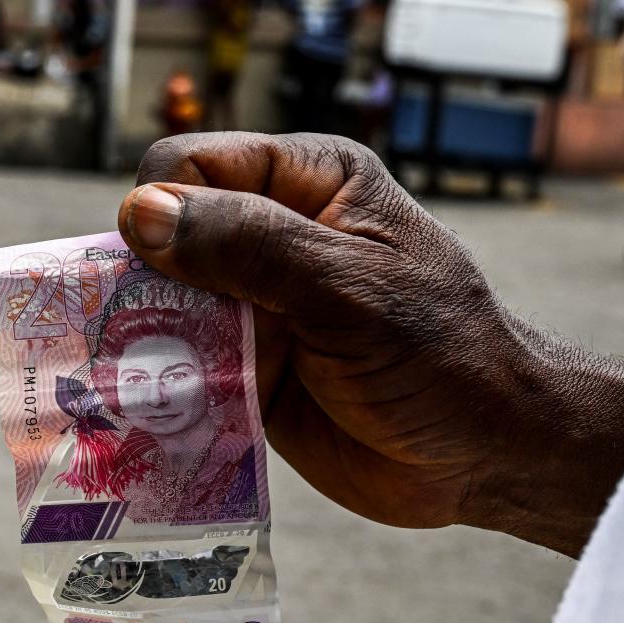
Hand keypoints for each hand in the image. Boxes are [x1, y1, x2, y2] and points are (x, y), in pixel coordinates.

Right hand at [118, 132, 623, 554]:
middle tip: (157, 332)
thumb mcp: (348, 288)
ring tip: (151, 376)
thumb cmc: (440, 355)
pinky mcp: (243, 365)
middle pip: (161, 235)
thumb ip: (249, 244)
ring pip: (158, 303)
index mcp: (305, 182)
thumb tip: (141, 212)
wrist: (482, 456)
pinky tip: (163, 406)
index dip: (165, 209)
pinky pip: (177, 361)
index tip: (172, 272)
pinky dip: (162, 381)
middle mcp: (270, 234)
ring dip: (147, 338)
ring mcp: (253, 303)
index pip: (191, 166)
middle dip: (144, 283)